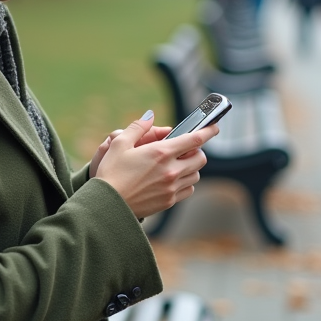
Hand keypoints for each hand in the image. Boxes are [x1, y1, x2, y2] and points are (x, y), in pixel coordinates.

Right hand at [93, 110, 216, 219]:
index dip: (208, 131)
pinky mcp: (169, 202)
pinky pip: (188, 190)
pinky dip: (186, 183)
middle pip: (200, 158)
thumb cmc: (111, 173)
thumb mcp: (119, 143)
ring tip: (177, 164)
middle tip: (186, 148)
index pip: (194, 139)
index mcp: (161, 153)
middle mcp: (170, 171)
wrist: (106, 204)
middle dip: (197, 151)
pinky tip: (173, 179)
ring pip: (196, 175)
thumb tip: (149, 116)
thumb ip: (137, 127)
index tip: (214, 127)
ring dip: (191, 167)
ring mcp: (171, 188)